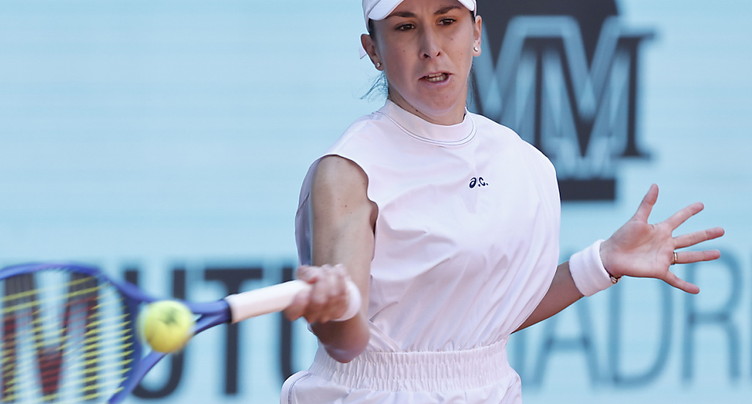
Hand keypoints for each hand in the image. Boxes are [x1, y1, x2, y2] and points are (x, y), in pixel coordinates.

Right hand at [284, 264, 352, 322]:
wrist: (327, 287)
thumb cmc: (311, 281)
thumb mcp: (303, 274)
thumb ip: (305, 273)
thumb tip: (313, 278)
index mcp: (295, 310)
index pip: (294, 312)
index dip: (299, 303)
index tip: (302, 290)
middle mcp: (310, 316)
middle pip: (318, 302)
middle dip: (321, 281)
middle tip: (319, 272)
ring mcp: (326, 315)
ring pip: (333, 295)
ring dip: (331, 277)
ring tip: (327, 268)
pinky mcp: (340, 311)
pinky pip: (344, 293)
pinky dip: (341, 278)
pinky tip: (338, 269)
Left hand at [599, 184, 724, 293]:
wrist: (611, 256)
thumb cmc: (622, 236)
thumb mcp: (637, 219)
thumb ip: (647, 203)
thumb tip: (655, 185)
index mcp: (660, 230)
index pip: (679, 218)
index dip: (689, 211)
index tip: (701, 205)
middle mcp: (665, 243)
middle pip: (690, 238)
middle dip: (705, 234)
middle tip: (722, 230)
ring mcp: (663, 257)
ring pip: (688, 256)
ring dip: (702, 255)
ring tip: (718, 254)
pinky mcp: (659, 271)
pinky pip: (675, 280)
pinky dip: (686, 285)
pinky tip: (697, 290)